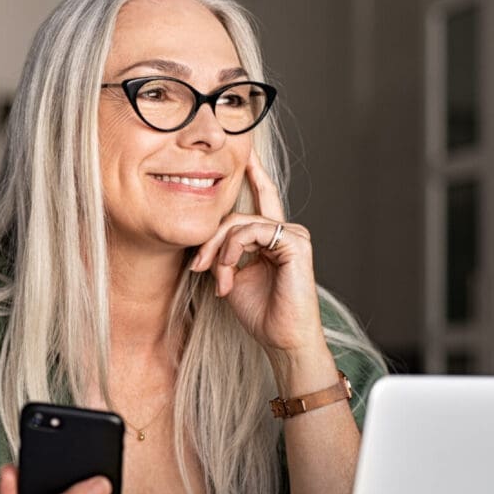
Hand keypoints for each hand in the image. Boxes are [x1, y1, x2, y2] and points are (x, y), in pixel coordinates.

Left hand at [188, 149, 325, 357]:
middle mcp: (284, 231)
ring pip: (240, 224)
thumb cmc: (260, 313)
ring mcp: (293, 235)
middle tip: (197, 267)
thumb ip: (222, 252)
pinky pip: (252, 231)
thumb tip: (204, 240)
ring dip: (219, 252)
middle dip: (210, 240)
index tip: (243, 154)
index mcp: (271, 236)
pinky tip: (228, 273)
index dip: (253, 175)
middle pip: (235, 216)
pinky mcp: (296, 243)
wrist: (282, 339)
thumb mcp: (230, 276)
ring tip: (216, 279)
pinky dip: (232, 251)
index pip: (261, 198)